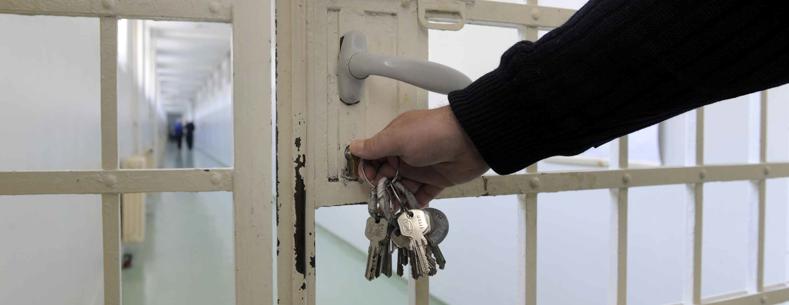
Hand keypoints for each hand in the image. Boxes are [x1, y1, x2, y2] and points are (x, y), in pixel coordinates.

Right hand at [350, 106, 488, 205]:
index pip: (374, 156)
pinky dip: (414, 203)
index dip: (368, 169)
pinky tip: (407, 211)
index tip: (367, 180)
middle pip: (387, 174)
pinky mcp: (436, 180)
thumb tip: (353, 146)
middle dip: (381, 187)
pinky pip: (421, 194)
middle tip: (380, 198)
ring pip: (402, 187)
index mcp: (395, 139)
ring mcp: (421, 168)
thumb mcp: (397, 138)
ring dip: (396, 198)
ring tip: (392, 209)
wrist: (470, 139)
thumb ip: (375, 147)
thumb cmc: (430, 134)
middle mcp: (406, 154)